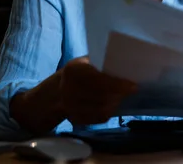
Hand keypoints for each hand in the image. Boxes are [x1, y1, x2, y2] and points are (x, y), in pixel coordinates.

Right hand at [10, 56, 137, 132]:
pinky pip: (97, 118)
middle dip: (119, 93)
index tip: (133, 85)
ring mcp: (70, 106)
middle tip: (130, 90)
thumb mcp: (80, 64)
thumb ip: (97, 64)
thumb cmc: (73, 75)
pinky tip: (109, 105)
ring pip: (101, 108)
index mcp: (73, 70)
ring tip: (120, 96)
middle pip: (102, 95)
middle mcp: (68, 88)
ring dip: (114, 103)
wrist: (49, 96)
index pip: (98, 78)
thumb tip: (125, 65)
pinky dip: (107, 112)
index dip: (117, 84)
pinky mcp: (74, 119)